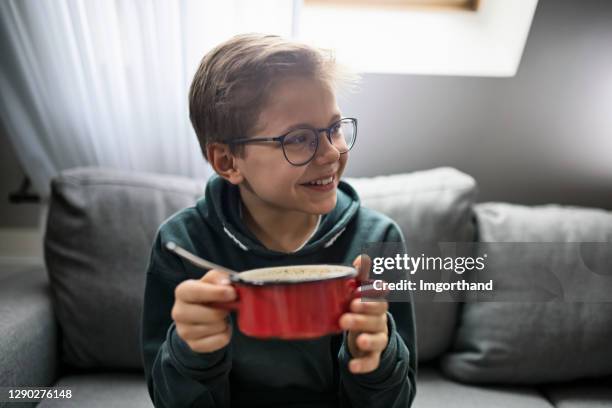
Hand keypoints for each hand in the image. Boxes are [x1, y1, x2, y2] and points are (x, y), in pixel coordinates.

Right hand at [171, 269, 235, 352]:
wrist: (200, 316)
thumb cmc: (207, 295)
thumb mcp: (211, 281)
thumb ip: (218, 277)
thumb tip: (226, 283)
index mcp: (182, 291)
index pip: (196, 292)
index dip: (216, 293)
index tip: (232, 293)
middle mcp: (178, 312)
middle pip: (211, 314)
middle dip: (224, 311)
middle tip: (227, 307)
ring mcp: (184, 331)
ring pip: (217, 328)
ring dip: (225, 322)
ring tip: (220, 317)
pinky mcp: (194, 345)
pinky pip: (220, 340)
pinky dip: (225, 334)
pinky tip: (220, 328)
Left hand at [339, 255, 388, 373]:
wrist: (364, 336)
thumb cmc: (360, 310)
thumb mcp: (359, 294)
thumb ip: (360, 277)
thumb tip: (361, 257)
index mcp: (376, 304)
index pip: (379, 299)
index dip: (371, 296)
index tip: (358, 293)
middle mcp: (380, 321)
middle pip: (377, 318)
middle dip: (363, 317)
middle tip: (346, 316)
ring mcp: (378, 339)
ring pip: (379, 340)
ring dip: (369, 339)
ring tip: (358, 339)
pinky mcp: (373, 356)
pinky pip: (372, 362)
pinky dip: (363, 365)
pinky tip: (352, 367)